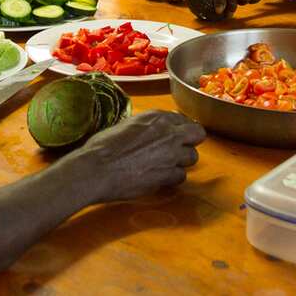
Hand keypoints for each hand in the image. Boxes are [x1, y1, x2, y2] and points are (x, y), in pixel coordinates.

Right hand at [71, 111, 204, 203]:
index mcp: (156, 117)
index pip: (183, 119)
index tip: (174, 136)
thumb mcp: (126, 125)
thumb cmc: (103, 146)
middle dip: (191, 142)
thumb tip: (152, 131)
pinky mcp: (168, 174)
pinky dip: (172, 178)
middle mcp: (169, 132)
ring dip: (181, 162)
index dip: (179, 129)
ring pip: (193, 157)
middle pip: (198, 134)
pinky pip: (181, 176)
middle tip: (179, 149)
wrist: (97, 168)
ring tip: (166, 166)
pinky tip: (159, 178)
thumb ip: (146, 127)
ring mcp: (171, 154)